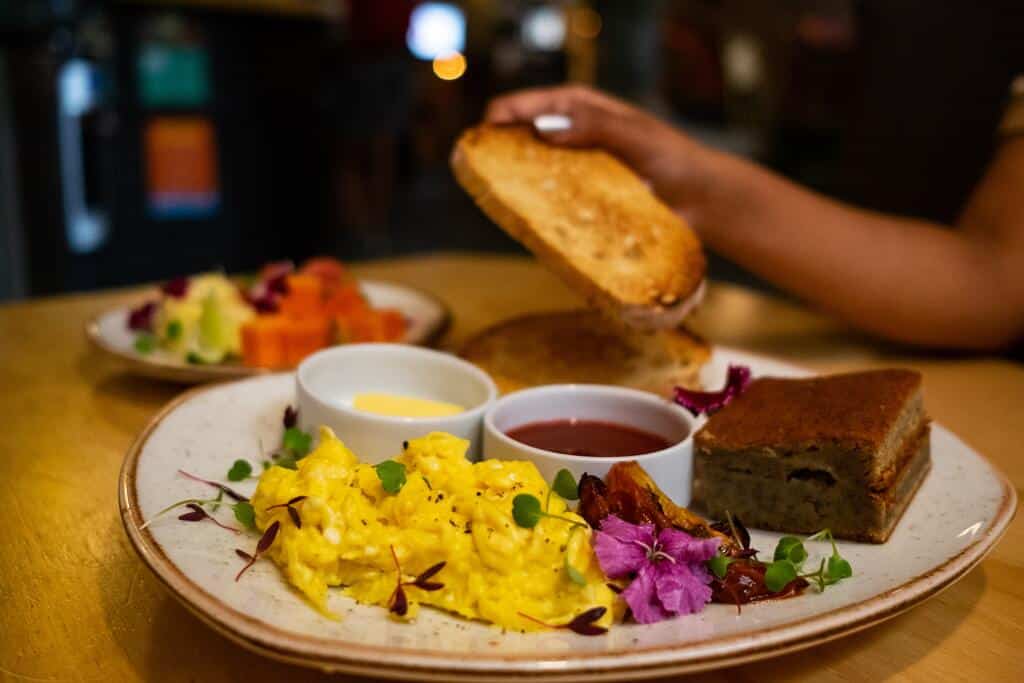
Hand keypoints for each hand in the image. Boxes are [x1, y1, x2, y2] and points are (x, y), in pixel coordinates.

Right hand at [484, 85, 718, 217]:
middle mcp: (573, 135)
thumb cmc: (671, 158)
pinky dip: (536, 206)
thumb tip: (544, 131)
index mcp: (581, 108)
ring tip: (495, 193)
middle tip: (479, 165)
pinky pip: (551, 199)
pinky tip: (524, 218)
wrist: (699, 198)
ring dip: (516, 181)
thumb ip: (592, 127)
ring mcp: (577, 168)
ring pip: (534, 170)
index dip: (504, 114)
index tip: (485, 128)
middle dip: (500, 149)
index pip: (533, 104)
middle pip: (525, 137)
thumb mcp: (632, 135)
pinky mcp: (583, 197)